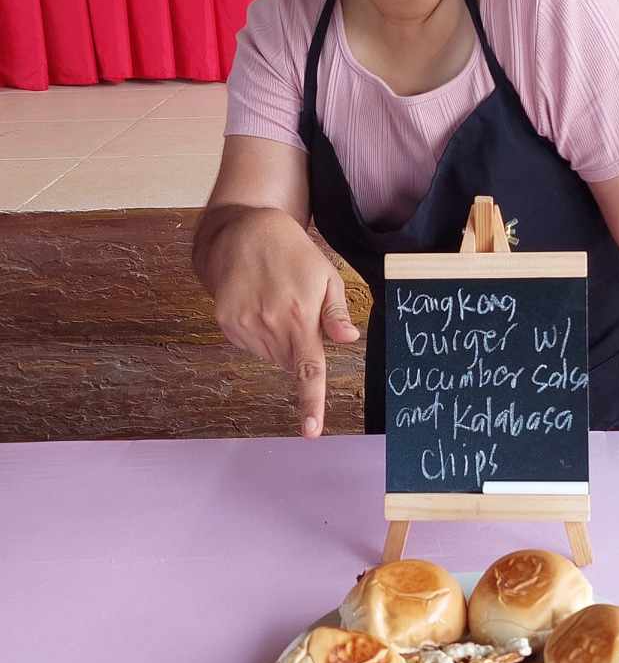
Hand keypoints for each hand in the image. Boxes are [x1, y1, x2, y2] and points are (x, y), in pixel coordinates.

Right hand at [210, 208, 359, 437]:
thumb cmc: (293, 253)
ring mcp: (243, 325)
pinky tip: (258, 305)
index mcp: (300, 317)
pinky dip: (258, 335)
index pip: (308, 370)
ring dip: (279, 342)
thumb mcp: (325, 275)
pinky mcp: (226, 322)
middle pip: (290, 364)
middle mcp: (269, 325)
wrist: (243, 232)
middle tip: (298, 313)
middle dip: (299, 350)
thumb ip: (335, 312)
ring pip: (270, 357)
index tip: (311, 430)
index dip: (311, 403)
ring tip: (276, 303)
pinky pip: (249, 346)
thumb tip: (348, 340)